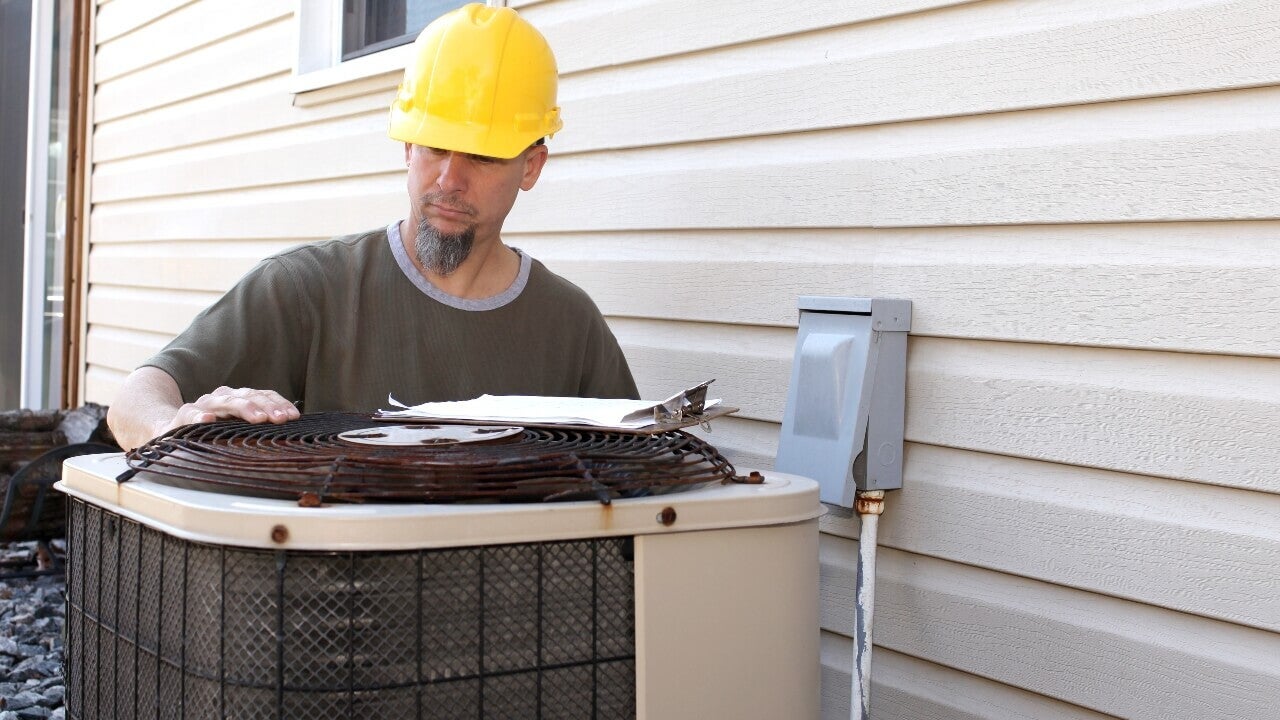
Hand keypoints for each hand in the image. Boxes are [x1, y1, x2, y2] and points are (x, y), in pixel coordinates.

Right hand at [156, 386, 300, 436]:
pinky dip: (200, 417)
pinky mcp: (184, 416)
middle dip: (266, 406)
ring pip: (225, 402)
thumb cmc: (211, 431)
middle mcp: (222, 397)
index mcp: (238, 398)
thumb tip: (287, 431)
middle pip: (248, 396)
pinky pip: (192, 414)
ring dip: (243, 408)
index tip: (293, 416)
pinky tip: (208, 420)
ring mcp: (203, 405)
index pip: (263, 396)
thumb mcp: (236, 426)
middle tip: (280, 419)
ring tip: (257, 417)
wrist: (170, 430)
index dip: (278, 404)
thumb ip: (257, 425)